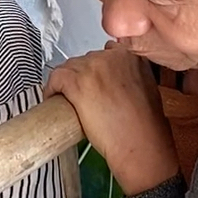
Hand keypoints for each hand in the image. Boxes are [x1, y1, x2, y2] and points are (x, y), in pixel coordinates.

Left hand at [47, 47, 179, 195]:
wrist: (140, 143)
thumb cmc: (144, 125)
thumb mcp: (146, 89)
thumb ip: (130, 78)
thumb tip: (113, 83)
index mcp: (129, 56)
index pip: (102, 54)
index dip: (93, 72)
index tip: (91, 84)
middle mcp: (111, 57)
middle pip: (83, 61)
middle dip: (79, 78)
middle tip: (80, 97)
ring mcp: (93, 68)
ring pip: (68, 68)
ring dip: (65, 83)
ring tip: (67, 101)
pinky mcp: (78, 82)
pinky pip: (56, 78)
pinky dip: (51, 88)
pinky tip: (53, 100)